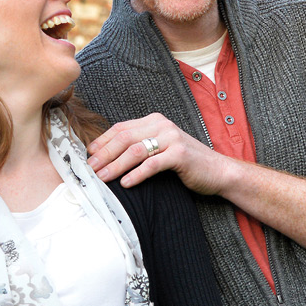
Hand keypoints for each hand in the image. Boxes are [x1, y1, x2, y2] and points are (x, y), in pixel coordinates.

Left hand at [86, 113, 233, 194]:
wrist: (218, 171)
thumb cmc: (186, 163)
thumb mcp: (161, 148)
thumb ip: (140, 146)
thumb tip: (106, 156)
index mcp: (155, 121)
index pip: (121, 128)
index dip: (102, 141)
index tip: (88, 155)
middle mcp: (162, 125)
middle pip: (124, 138)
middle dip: (104, 154)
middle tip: (90, 168)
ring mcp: (172, 138)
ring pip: (135, 150)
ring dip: (116, 165)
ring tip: (102, 178)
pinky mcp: (180, 154)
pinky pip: (152, 164)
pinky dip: (136, 175)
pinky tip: (126, 184)